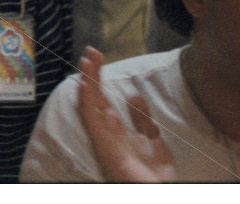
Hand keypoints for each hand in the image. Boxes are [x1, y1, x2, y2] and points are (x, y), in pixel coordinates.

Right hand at [77, 47, 175, 182]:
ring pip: (91, 102)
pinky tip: (85, 85)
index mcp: (117, 127)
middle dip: (93, 73)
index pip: (104, 96)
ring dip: (88, 80)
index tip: (98, 56)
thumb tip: (133, 94)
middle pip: (96, 95)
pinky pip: (91, 118)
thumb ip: (142, 117)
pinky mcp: (102, 141)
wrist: (154, 188)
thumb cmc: (153, 169)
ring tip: (86, 60)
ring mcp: (103, 133)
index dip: (100, 76)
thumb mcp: (151, 136)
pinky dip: (86, 100)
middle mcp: (107, 128)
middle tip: (91, 51)